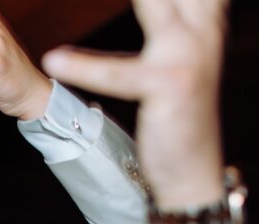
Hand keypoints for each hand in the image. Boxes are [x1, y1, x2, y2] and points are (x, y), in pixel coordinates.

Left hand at [42, 0, 226, 208]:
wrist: (193, 172)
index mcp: (203, 15)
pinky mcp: (170, 88)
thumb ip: (172, 17)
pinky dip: (86, 66)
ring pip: (155, 3)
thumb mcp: (176, 56)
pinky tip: (54, 58)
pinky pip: (120, 73)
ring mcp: (190, 55)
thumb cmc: (176, 117)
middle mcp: (203, 25)